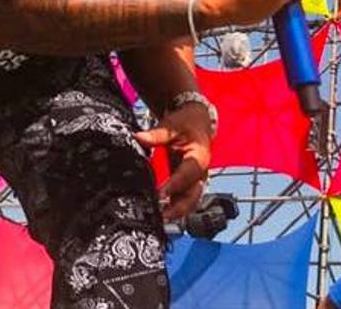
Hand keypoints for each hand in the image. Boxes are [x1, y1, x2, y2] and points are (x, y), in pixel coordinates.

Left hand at [135, 102, 212, 220]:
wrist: (197, 122)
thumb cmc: (186, 123)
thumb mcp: (172, 124)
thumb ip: (157, 134)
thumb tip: (139, 137)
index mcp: (199, 157)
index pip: (188, 174)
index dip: (175, 185)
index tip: (161, 194)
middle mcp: (201, 172)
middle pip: (193, 195)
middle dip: (178, 208)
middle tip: (161, 216)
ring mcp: (195, 180)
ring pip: (189, 201)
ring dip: (176, 212)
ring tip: (159, 220)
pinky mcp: (188, 184)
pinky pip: (183, 199)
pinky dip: (173, 207)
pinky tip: (159, 213)